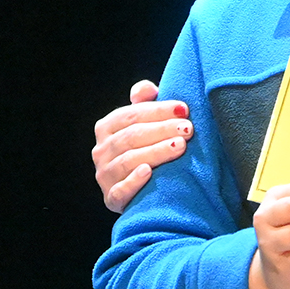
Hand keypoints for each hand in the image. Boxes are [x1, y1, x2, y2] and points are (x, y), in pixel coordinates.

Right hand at [92, 80, 191, 212]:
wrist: (147, 189)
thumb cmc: (151, 146)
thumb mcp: (147, 122)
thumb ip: (145, 102)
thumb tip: (147, 89)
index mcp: (107, 128)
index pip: (130, 115)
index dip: (158, 110)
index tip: (184, 109)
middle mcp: (101, 151)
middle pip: (131, 137)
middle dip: (162, 130)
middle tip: (188, 129)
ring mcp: (105, 176)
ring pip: (128, 161)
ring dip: (155, 152)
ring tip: (180, 146)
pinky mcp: (112, 199)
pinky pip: (119, 190)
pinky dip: (133, 181)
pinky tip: (148, 172)